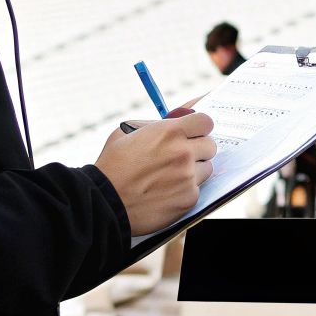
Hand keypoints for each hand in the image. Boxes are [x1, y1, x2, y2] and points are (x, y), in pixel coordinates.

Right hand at [94, 111, 216, 235]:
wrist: (104, 201)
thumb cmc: (113, 164)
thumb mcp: (128, 131)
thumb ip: (157, 123)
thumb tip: (180, 114)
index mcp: (170, 132)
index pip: (206, 121)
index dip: (199, 127)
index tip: (193, 132)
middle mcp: (183, 153)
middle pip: (211, 145)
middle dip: (198, 148)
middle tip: (182, 154)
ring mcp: (188, 177)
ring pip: (207, 168)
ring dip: (194, 170)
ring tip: (170, 175)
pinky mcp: (189, 198)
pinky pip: (198, 189)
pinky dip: (186, 190)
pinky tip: (167, 191)